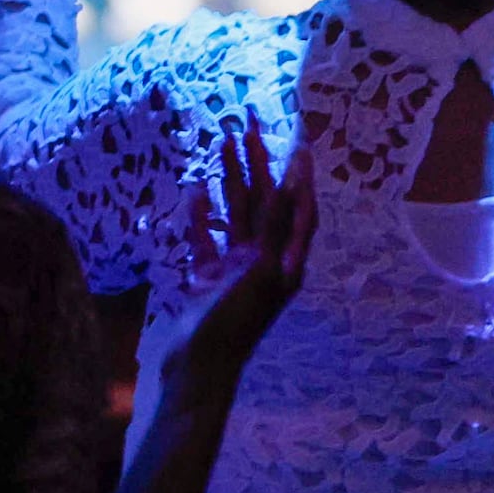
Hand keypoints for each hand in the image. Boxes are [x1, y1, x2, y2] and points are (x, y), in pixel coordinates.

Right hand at [160, 119, 317, 385]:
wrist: (197, 368)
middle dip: (259, 164)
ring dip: (230, 180)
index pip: (299, 208)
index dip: (299, 174)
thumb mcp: (259, 272)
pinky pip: (207, 239)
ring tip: (221, 142)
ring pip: (235, 215)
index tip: (295, 137)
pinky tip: (193, 193)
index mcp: (285, 263)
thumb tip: (292, 180)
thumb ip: (274, 226)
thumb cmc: (232, 324)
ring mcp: (235, 270)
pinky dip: (201, 216)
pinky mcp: (208, 279)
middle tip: (247, 124)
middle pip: (265, 204)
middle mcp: (265, 263)